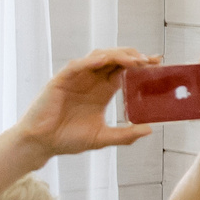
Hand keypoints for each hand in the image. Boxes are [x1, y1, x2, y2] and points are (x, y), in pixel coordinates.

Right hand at [11, 47, 155, 159]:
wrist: (42, 144)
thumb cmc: (68, 139)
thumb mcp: (102, 138)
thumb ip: (125, 135)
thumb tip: (150, 130)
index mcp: (102, 91)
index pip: (124, 71)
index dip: (140, 65)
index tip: (158, 63)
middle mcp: (91, 81)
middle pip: (115, 60)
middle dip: (133, 56)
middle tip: (150, 60)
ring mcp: (76, 79)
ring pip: (98, 57)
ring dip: (116, 55)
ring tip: (133, 60)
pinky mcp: (61, 81)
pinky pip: (77, 66)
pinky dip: (90, 61)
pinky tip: (104, 60)